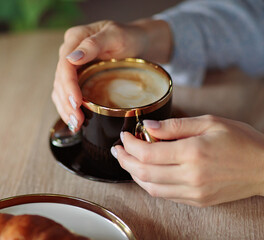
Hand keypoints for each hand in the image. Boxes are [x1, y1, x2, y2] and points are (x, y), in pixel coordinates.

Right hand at [51, 19, 171, 131]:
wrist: (137, 42)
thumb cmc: (129, 37)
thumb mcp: (115, 36)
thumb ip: (93, 45)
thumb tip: (71, 58)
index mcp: (75, 39)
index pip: (65, 65)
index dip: (68, 86)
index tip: (77, 103)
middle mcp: (68, 52)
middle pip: (60, 80)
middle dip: (67, 103)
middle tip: (77, 120)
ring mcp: (71, 66)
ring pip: (60, 90)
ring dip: (65, 109)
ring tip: (75, 124)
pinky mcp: (76, 77)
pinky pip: (65, 94)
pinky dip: (68, 108)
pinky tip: (74, 120)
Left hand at [112, 115, 263, 206]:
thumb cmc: (241, 141)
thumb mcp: (209, 123)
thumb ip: (174, 126)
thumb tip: (147, 127)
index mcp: (193, 153)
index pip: (147, 153)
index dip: (129, 144)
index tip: (125, 136)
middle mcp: (191, 176)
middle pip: (143, 172)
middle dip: (124, 160)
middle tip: (118, 150)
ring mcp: (193, 192)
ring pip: (150, 187)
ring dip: (134, 174)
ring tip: (128, 160)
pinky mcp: (197, 201)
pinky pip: (164, 195)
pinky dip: (149, 184)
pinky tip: (146, 172)